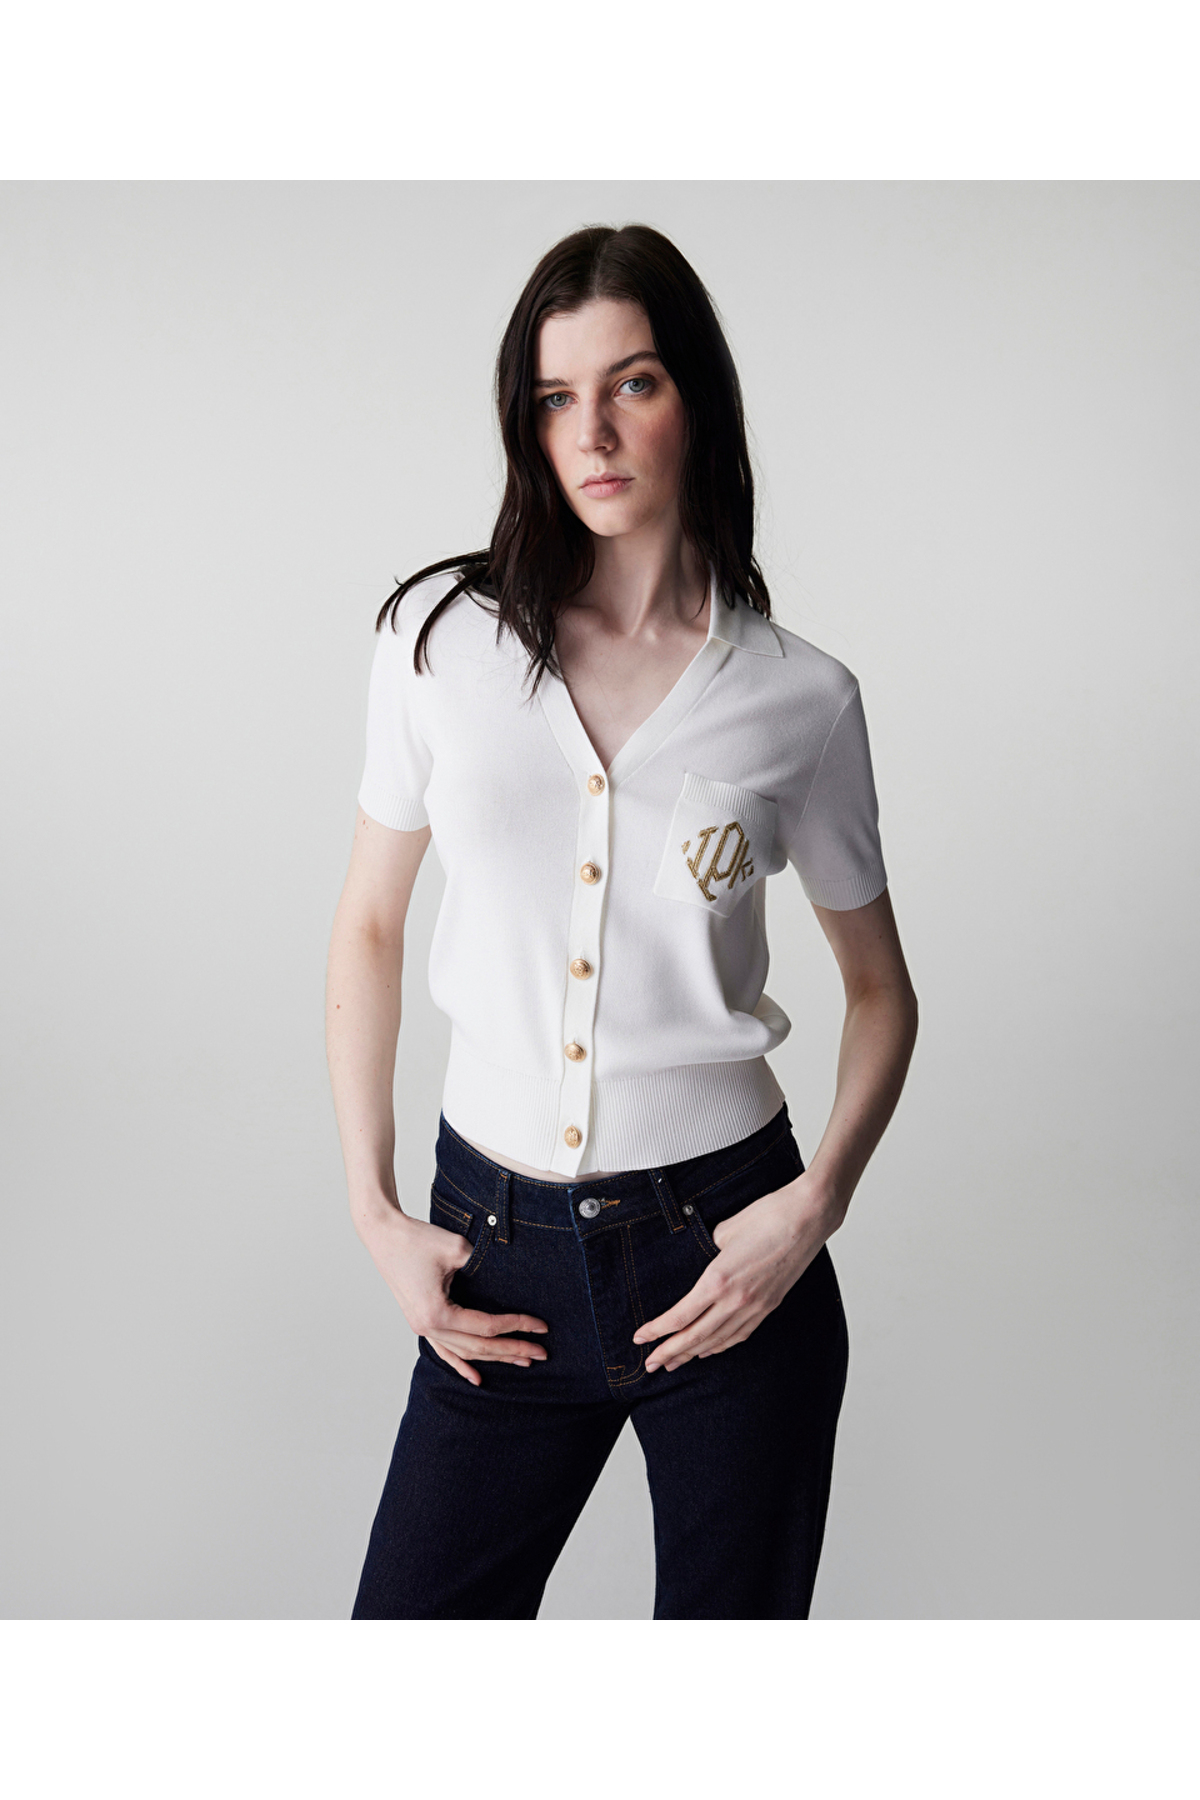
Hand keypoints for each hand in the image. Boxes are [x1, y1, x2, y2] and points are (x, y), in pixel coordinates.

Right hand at [360, 1203, 547, 1386]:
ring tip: (521, 1360)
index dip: (518, 1326)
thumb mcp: (458, 1249)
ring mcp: (421, 1327)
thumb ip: (484, 1266)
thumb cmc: (417, 1239)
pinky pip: (444, 1350)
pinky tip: (476, 1379)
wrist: (383, 1235)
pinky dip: (461, 1365)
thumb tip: (509, 1280)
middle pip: (478, 1346)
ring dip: (493, 1357)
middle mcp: (427, 1327)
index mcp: (437, 1313)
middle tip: (542, 1353)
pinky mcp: (420, 1321)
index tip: (542, 1327)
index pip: (487, 1327)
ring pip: (464, 1351)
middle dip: (512, 1349)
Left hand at [632, 1174, 840, 1371]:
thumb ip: (707, 1248)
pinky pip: (740, 1334)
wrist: (808, 1217)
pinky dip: (721, 1346)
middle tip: (651, 1365)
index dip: (657, 1332)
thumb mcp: (725, 1229)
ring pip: (718, 1340)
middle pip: (695, 1336)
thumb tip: (701, 1255)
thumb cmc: (768, 1216)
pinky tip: (710, 1350)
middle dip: (670, 1352)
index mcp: (719, 1280)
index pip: (680, 1316)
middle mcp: (736, 1300)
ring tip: (674, 1362)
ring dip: (693, 1354)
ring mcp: (756, 1306)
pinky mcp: (770, 1305)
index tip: (640, 1339)